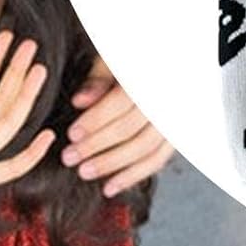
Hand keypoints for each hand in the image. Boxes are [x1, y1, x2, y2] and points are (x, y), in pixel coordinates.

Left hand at [63, 58, 173, 197]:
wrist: (166, 66)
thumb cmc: (131, 61)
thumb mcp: (113, 58)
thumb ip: (98, 79)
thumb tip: (80, 102)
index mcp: (150, 75)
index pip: (121, 102)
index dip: (95, 120)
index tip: (72, 134)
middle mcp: (167, 98)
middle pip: (132, 128)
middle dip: (97, 146)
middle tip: (70, 158)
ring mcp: (175, 119)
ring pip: (147, 148)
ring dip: (113, 165)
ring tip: (85, 172)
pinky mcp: (176, 136)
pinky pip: (158, 159)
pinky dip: (134, 175)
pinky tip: (111, 186)